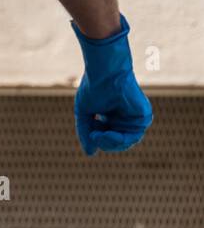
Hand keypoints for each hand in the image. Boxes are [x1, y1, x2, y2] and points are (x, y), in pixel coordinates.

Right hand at [72, 15, 151, 155]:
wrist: (105, 73)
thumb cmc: (94, 88)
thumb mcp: (84, 114)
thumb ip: (85, 133)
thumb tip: (90, 154)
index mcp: (112, 116)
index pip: (107, 136)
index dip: (98, 139)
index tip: (90, 134)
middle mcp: (125, 118)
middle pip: (117, 142)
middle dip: (105, 144)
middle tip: (94, 137)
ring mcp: (135, 118)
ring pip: (126, 142)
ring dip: (111, 143)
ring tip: (99, 136)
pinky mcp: (143, 117)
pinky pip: (134, 136)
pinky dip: (121, 139)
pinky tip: (110, 134)